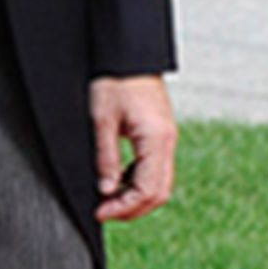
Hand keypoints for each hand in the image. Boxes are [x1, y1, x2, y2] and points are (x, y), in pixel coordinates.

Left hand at [90, 75, 175, 222]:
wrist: (128, 56)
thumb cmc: (114, 82)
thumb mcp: (102, 121)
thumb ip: (106, 158)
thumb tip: (106, 190)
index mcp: (156, 140)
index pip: (147, 190)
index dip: (124, 207)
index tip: (101, 212)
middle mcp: (167, 142)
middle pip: (158, 193)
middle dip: (131, 208)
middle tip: (104, 212)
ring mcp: (166, 140)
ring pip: (159, 183)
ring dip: (135, 197)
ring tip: (108, 200)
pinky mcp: (160, 136)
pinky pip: (155, 169)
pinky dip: (138, 182)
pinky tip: (118, 181)